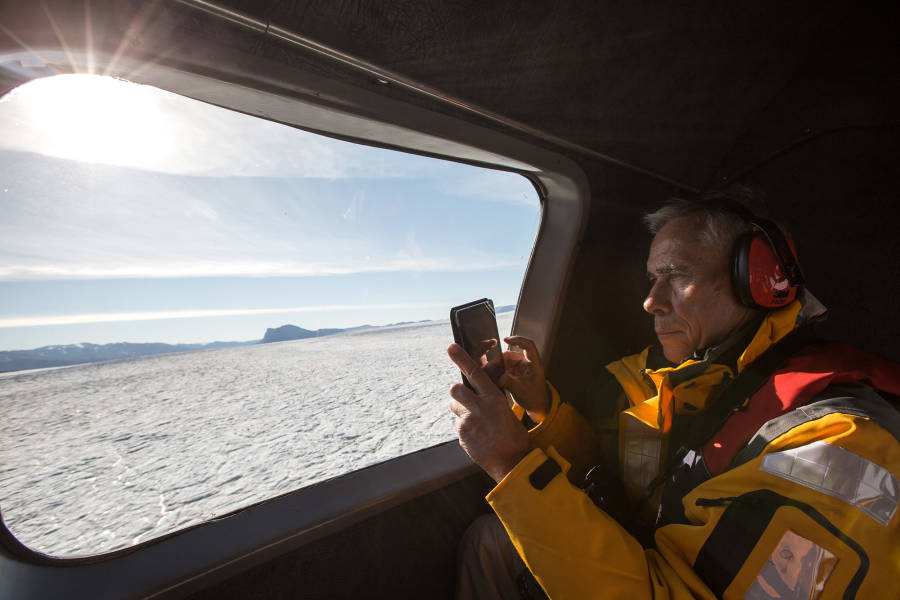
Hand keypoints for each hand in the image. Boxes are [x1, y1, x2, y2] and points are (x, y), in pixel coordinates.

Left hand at [448, 343, 529, 482]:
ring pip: (454, 406)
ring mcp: (468, 422)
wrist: (511, 463)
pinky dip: (464, 426)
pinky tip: (476, 435)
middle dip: (458, 392)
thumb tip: (478, 396)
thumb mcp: (507, 413)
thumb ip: (490, 402)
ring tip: (475, 421)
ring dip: (461, 409)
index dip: (461, 358)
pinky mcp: (461, 434)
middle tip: (466, 399)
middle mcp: (479, 407)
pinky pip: (457, 424)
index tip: (451, 347)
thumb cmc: (514, 438)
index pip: (475, 373)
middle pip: (456, 389)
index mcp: (494, 398)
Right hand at [499, 336, 549, 421]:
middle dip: (499, 361)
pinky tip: (493, 379)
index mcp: (534, 364)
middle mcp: (527, 363)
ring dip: (496, 367)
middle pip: (511, 354)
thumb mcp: (522, 391)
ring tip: (491, 377)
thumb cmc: (535, 398)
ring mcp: (520, 367)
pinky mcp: (515, 373)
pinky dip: (497, 372)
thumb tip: (498, 378)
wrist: (537, 406)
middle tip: (490, 370)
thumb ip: (510, 383)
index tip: (506, 340)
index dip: (517, 339)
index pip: (528, 345)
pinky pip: (503, 368)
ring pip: (505, 361)